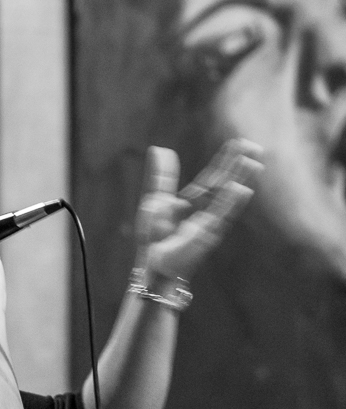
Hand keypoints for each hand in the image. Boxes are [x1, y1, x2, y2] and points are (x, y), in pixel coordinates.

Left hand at [135, 138, 264, 281]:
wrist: (154, 265)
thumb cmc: (155, 237)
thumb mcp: (156, 200)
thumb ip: (162, 176)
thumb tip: (158, 148)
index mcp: (194, 201)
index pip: (213, 177)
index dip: (225, 160)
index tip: (237, 143)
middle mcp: (205, 210)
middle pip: (224, 184)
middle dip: (238, 166)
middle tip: (254, 145)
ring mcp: (209, 222)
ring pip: (228, 197)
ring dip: (241, 180)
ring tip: (254, 162)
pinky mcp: (207, 235)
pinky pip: (220, 216)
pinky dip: (230, 202)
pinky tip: (242, 188)